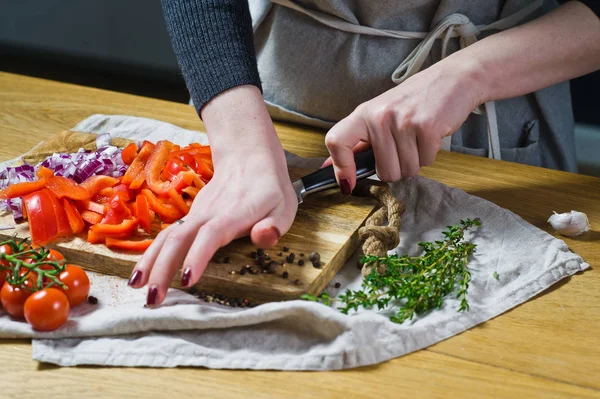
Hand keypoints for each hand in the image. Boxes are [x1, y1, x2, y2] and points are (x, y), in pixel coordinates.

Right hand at [128, 86, 297, 305]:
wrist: (249, 159)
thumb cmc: (269, 189)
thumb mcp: (284, 207)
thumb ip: (274, 226)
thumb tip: (263, 237)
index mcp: (232, 214)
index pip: (211, 236)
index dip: (197, 256)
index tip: (186, 280)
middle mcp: (208, 214)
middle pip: (179, 238)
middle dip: (162, 269)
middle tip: (152, 298)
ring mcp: (196, 214)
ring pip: (167, 236)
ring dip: (150, 262)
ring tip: (135, 287)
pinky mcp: (191, 216)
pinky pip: (168, 235)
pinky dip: (152, 253)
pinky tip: (141, 272)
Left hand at [323, 58, 483, 191]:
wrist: (454, 78)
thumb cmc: (415, 99)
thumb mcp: (381, 114)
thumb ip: (359, 141)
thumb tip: (330, 165)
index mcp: (364, 113)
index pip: (337, 141)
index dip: (340, 167)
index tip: (347, 184)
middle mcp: (380, 117)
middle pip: (384, 172)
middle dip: (398, 169)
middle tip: (406, 148)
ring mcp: (403, 122)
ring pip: (406, 170)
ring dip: (416, 162)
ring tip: (418, 138)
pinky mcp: (427, 127)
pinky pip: (426, 162)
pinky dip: (430, 154)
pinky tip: (431, 135)